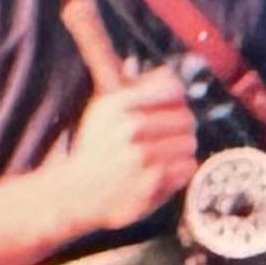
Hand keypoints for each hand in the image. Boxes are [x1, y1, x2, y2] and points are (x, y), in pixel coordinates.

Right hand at [50, 65, 199, 231]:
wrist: (76, 192)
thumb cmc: (95, 147)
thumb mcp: (103, 109)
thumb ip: (132, 86)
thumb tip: (167, 72)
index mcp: (118, 104)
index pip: (173, 89)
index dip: (177, 98)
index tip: (171, 106)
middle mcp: (129, 129)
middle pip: (186, 118)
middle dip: (182, 126)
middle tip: (171, 134)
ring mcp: (141, 159)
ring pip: (189, 143)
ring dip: (181, 149)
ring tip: (164, 153)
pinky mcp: (151, 185)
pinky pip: (187, 168)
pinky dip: (180, 170)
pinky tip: (162, 170)